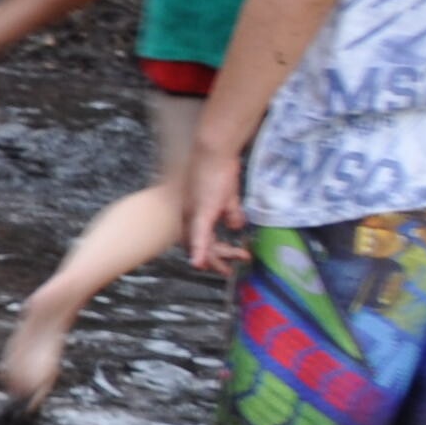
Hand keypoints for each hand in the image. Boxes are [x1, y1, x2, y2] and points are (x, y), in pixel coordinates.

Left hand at [184, 146, 250, 272]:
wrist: (214, 152)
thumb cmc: (221, 170)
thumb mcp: (228, 197)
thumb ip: (231, 213)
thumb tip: (236, 227)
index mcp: (194, 211)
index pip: (199, 237)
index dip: (210, 252)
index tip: (223, 264)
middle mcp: (189, 214)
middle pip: (198, 244)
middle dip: (214, 261)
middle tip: (227, 272)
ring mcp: (194, 213)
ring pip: (201, 243)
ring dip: (215, 257)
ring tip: (227, 270)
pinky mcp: (201, 210)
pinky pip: (198, 234)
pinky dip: (199, 250)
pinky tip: (200, 263)